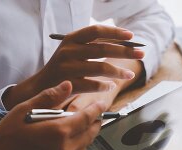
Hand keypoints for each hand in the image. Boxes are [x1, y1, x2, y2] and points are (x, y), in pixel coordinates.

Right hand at [0, 81, 107, 149]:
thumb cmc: (4, 138)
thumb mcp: (22, 111)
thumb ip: (48, 97)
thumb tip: (68, 85)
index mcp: (59, 131)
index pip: (87, 117)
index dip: (97, 109)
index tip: (102, 104)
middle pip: (90, 134)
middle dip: (94, 123)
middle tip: (94, 117)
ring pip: (83, 148)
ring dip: (84, 138)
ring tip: (79, 130)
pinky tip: (66, 146)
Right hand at [3, 25, 145, 107]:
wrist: (40, 87)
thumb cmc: (64, 67)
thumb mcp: (74, 51)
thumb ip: (94, 45)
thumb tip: (126, 43)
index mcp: (71, 38)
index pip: (96, 30)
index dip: (115, 32)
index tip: (132, 36)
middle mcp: (68, 50)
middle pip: (102, 49)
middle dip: (125, 52)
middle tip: (141, 54)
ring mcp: (67, 67)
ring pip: (99, 67)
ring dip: (118, 71)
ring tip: (130, 75)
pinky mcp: (67, 84)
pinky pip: (92, 84)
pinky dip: (104, 86)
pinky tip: (111, 86)